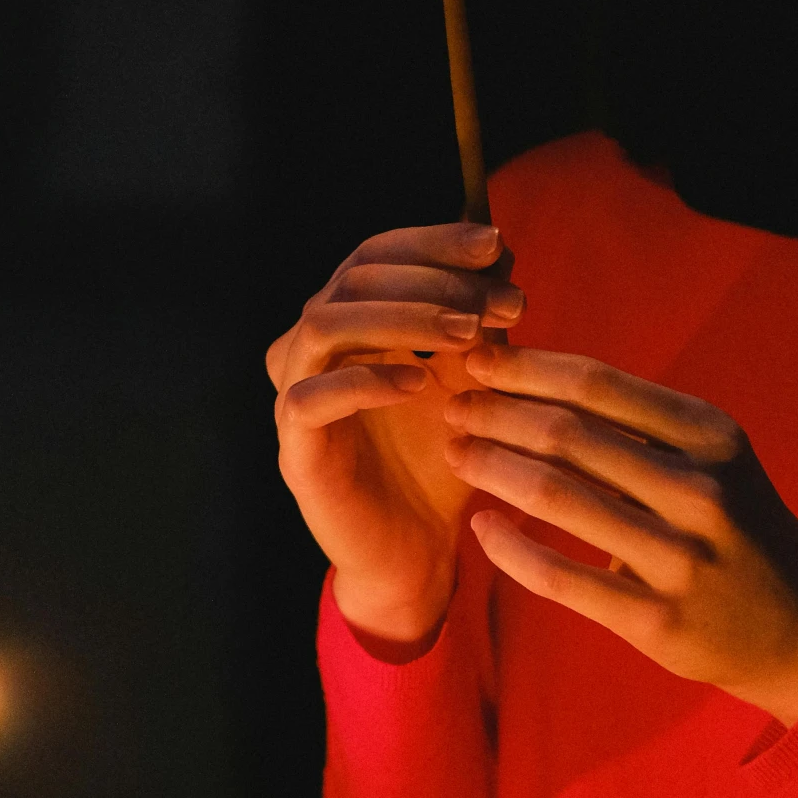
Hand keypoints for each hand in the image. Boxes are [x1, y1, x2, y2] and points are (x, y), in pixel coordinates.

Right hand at [268, 222, 524, 645]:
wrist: (417, 555)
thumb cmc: (439, 467)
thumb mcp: (468, 386)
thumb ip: (475, 326)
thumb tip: (503, 260)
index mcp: (348, 326)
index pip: (376, 254)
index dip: (434, 241)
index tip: (499, 247)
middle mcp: (311, 352)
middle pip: (352, 277)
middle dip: (432, 280)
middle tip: (497, 301)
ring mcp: (295, 398)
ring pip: (324, 324)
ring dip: (401, 318)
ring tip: (467, 333)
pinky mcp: (294, 451)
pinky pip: (311, 398)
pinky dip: (366, 382)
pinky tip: (420, 384)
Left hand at [444, 345, 797, 725]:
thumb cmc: (739, 530)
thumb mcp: (714, 462)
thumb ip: (641, 429)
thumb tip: (535, 383)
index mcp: (712, 436)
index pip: (597, 385)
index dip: (525, 368)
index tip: (476, 361)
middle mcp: (699, 489)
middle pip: (567, 435)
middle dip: (496, 414)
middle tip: (451, 407)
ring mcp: (678, 557)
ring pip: (556, 498)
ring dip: (491, 468)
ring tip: (456, 454)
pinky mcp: (655, 619)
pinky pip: (558, 576)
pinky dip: (507, 548)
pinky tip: (481, 528)